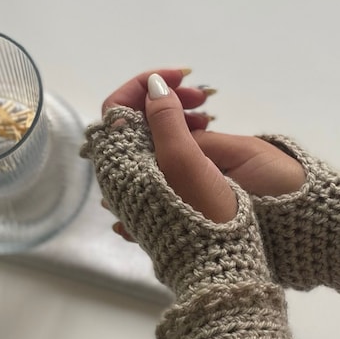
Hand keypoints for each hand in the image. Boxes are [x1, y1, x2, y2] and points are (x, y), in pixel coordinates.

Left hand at [101, 69, 305, 238]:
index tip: (179, 76)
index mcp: (124, 162)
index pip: (118, 108)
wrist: (221, 263)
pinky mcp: (162, 190)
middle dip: (167, 97)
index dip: (146, 83)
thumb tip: (152, 86)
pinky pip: (166, 150)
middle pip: (137, 119)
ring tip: (210, 114)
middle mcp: (127, 171)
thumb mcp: (184, 160)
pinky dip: (183, 134)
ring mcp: (144, 183)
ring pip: (154, 134)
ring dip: (178, 114)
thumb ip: (164, 119)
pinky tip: (206, 133)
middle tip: (202, 96)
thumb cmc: (203, 211)